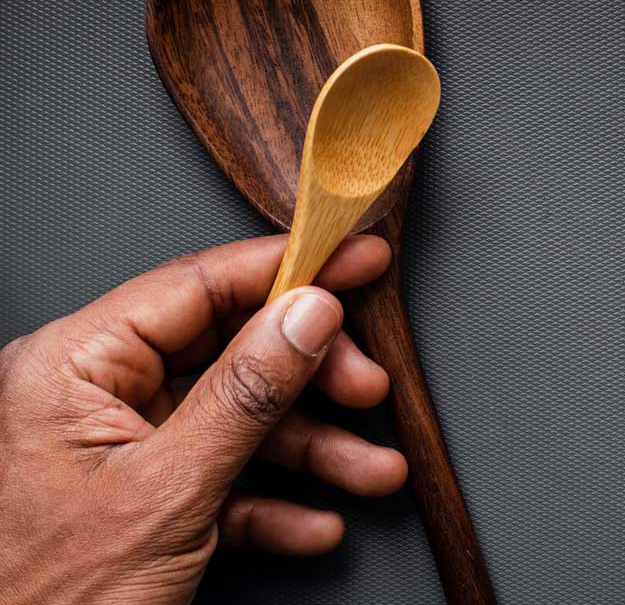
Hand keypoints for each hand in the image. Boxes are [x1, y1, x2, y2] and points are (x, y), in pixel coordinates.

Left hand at [0, 235, 408, 603]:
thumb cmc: (48, 602)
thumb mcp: (168, 490)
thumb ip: (244, 394)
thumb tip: (306, 313)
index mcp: (74, 366)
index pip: (199, 286)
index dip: (289, 269)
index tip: (357, 258)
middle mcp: (94, 394)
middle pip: (230, 350)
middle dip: (311, 378)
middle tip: (369, 387)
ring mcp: (120, 447)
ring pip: (239, 419)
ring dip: (314, 450)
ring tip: (371, 470)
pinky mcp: (143, 496)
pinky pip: (225, 475)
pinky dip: (275, 500)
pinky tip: (315, 522)